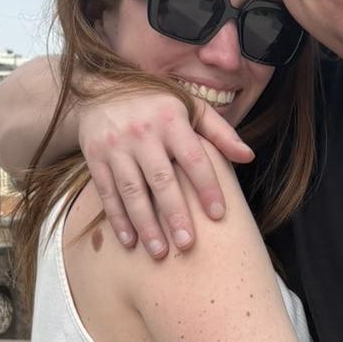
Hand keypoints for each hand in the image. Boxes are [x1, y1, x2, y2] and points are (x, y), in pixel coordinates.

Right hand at [77, 92, 252, 256]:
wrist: (99, 89)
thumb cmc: (156, 103)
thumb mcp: (190, 107)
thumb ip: (220, 132)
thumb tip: (248, 156)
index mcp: (170, 119)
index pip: (193, 158)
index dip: (207, 187)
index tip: (218, 215)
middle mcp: (142, 132)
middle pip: (161, 179)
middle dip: (175, 215)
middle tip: (188, 245)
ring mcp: (115, 146)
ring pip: (132, 190)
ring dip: (146, 224)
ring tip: (160, 252)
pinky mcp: (94, 157)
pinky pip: (107, 192)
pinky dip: (118, 219)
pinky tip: (130, 242)